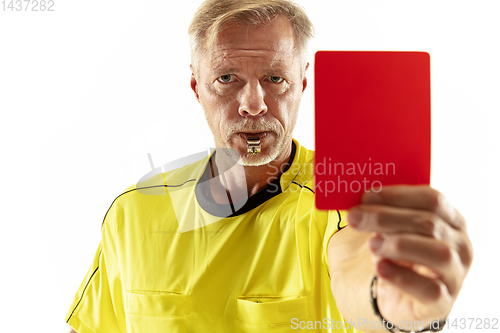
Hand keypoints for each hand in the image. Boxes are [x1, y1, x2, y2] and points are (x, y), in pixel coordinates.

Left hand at [347, 185, 472, 327]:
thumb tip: (359, 205)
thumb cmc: (400, 256)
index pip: (432, 199)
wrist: (404, 299)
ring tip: (372, 243)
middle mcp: (460, 245)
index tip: (367, 195)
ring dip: (400, 245)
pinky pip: (429, 289)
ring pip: (438, 254)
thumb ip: (383, 216)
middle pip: (429, 223)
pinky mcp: (444, 302)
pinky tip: (380, 268)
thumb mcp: (393, 232)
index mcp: (451, 220)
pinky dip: (402, 277)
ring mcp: (455, 274)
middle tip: (355, 216)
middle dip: (386, 217)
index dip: (398, 196)